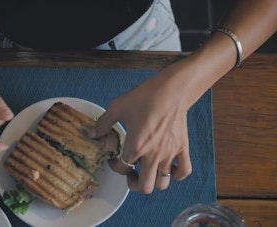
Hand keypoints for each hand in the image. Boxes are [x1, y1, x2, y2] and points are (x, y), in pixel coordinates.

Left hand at [90, 70, 191, 193]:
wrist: (171, 90)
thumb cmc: (144, 97)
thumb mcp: (117, 107)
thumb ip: (103, 123)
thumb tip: (92, 134)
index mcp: (135, 146)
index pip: (122, 168)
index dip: (115, 166)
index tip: (114, 159)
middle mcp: (153, 154)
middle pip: (145, 187)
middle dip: (134, 184)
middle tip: (130, 174)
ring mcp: (169, 153)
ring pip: (163, 184)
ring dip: (153, 181)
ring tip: (147, 172)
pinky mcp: (182, 148)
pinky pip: (183, 171)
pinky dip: (176, 174)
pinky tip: (169, 167)